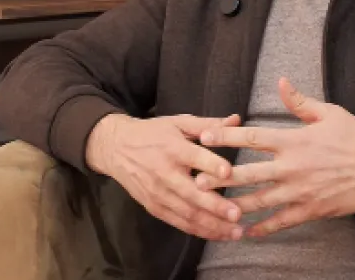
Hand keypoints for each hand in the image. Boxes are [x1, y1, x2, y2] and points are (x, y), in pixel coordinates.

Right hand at [85, 112, 244, 240]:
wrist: (117, 148)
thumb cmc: (153, 133)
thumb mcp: (179, 123)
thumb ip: (209, 124)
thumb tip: (236, 120)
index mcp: (173, 148)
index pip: (194, 157)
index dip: (210, 164)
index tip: (229, 172)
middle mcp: (165, 173)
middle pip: (192, 193)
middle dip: (215, 206)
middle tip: (237, 214)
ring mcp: (159, 194)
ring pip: (187, 214)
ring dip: (212, 225)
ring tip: (235, 232)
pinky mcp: (155, 208)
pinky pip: (179, 223)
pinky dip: (199, 231)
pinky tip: (217, 234)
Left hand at [195, 78, 354, 236]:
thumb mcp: (328, 112)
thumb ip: (300, 102)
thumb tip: (281, 82)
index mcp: (295, 139)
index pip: (254, 136)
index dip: (227, 136)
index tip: (205, 136)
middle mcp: (294, 166)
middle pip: (250, 172)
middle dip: (222, 176)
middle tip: (196, 180)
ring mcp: (302, 191)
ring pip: (261, 200)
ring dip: (235, 204)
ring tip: (212, 208)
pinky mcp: (312, 210)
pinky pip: (282, 221)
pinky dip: (263, 227)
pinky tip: (246, 231)